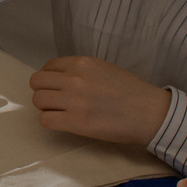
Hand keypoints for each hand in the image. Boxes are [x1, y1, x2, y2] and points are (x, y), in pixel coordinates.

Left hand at [28, 55, 172, 146]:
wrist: (149, 112)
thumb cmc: (131, 91)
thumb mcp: (104, 68)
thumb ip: (80, 70)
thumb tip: (60, 77)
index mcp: (82, 63)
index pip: (47, 67)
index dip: (48, 78)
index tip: (55, 87)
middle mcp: (74, 79)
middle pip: (36, 83)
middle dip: (42, 91)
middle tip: (54, 100)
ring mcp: (73, 100)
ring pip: (38, 100)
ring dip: (45, 107)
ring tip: (59, 112)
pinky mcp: (75, 122)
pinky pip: (45, 120)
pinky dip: (50, 121)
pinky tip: (62, 122)